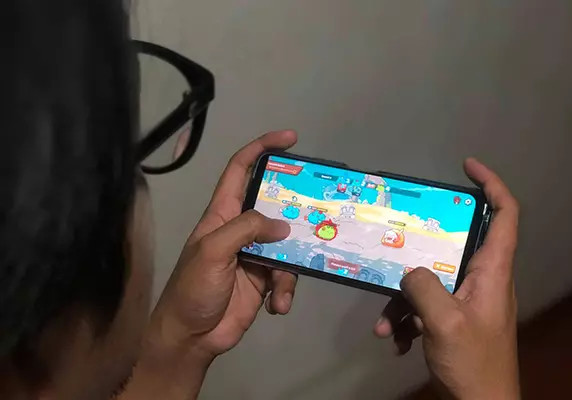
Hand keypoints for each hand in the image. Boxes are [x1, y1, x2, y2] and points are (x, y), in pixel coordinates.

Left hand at [152, 130, 298, 357]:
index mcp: (223, 214)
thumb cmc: (193, 288)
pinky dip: (286, 291)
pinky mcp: (265, 279)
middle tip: (317, 211)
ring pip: (288, 244)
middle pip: (274, 206)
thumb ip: (245, 229)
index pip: (240, 170)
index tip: (289, 138)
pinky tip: (278, 306)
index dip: (262, 149)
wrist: (191, 336)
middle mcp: (241, 229)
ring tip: (280, 287)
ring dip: (290, 267)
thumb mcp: (212, 251)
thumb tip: (282, 225)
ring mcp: (255, 254)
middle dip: (295, 209)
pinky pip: (287, 276)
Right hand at [374, 159, 519, 399]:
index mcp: (493, 271)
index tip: (468, 167)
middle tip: (398, 235)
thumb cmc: (473, 363)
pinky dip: (405, 318)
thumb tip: (409, 270)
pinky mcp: (450, 317)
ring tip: (385, 321)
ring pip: (430, 278)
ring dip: (403, 297)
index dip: (492, 185)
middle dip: (423, 242)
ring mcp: (465, 299)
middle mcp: (481, 278)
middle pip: (456, 242)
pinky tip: (392, 338)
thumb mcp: (445, 323)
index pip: (506, 215)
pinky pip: (423, 305)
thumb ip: (425, 288)